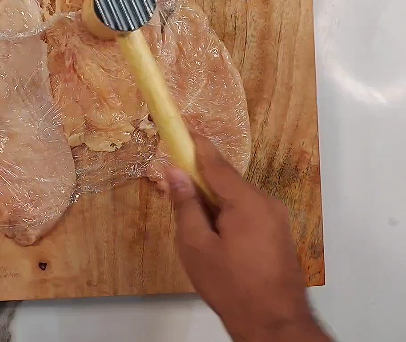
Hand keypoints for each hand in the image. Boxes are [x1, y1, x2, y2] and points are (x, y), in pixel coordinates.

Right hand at [165, 135, 330, 341]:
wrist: (274, 324)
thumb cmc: (232, 286)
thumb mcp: (196, 246)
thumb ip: (186, 206)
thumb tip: (175, 173)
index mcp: (246, 202)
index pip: (215, 162)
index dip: (194, 144)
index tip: (180, 128)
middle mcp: (266, 203)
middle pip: (225, 181)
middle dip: (198, 182)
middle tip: (173, 191)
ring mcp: (276, 219)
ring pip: (235, 199)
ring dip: (212, 204)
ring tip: (194, 230)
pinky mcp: (278, 234)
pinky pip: (247, 213)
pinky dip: (227, 216)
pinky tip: (214, 239)